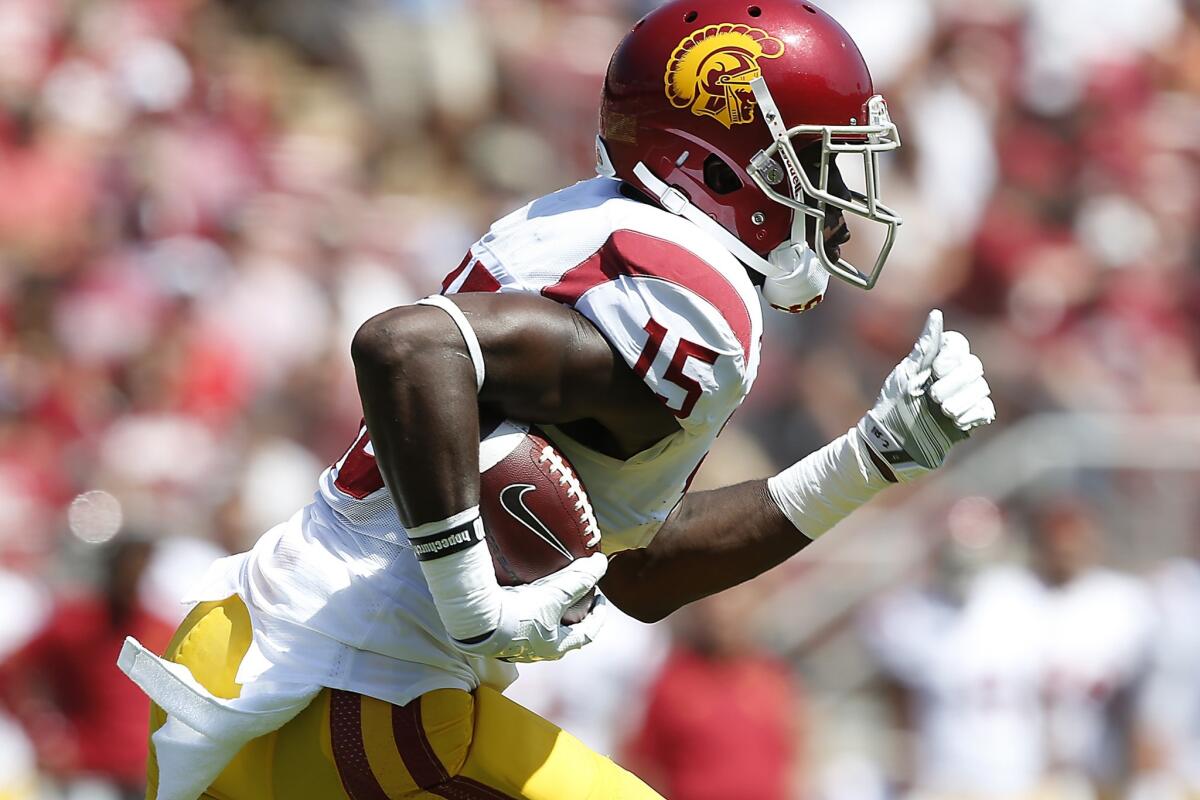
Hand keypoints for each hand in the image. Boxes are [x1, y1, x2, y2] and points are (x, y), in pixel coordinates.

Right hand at [452, 553, 608, 662]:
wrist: (478, 620)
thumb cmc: (521, 614)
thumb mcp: (556, 595)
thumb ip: (580, 580)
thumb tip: (601, 564)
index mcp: (556, 647)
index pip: (587, 633)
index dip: (598, 616)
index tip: (601, 600)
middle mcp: (538, 651)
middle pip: (565, 634)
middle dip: (574, 617)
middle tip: (579, 599)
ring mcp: (518, 645)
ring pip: (542, 630)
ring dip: (551, 615)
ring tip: (552, 596)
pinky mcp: (500, 635)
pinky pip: (521, 623)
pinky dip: (529, 611)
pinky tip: (523, 596)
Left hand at [856, 309, 994, 481]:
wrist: (890, 447)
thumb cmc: (892, 409)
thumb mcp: (906, 376)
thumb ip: (925, 349)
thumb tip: (936, 315)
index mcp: (932, 364)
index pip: (958, 345)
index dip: (952, 354)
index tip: (936, 369)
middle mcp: (949, 379)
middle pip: (972, 366)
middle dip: (955, 381)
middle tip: (934, 397)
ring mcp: (959, 399)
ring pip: (980, 388)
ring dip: (963, 399)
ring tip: (944, 411)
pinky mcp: (966, 420)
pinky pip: (984, 410)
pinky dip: (973, 413)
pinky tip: (956, 421)